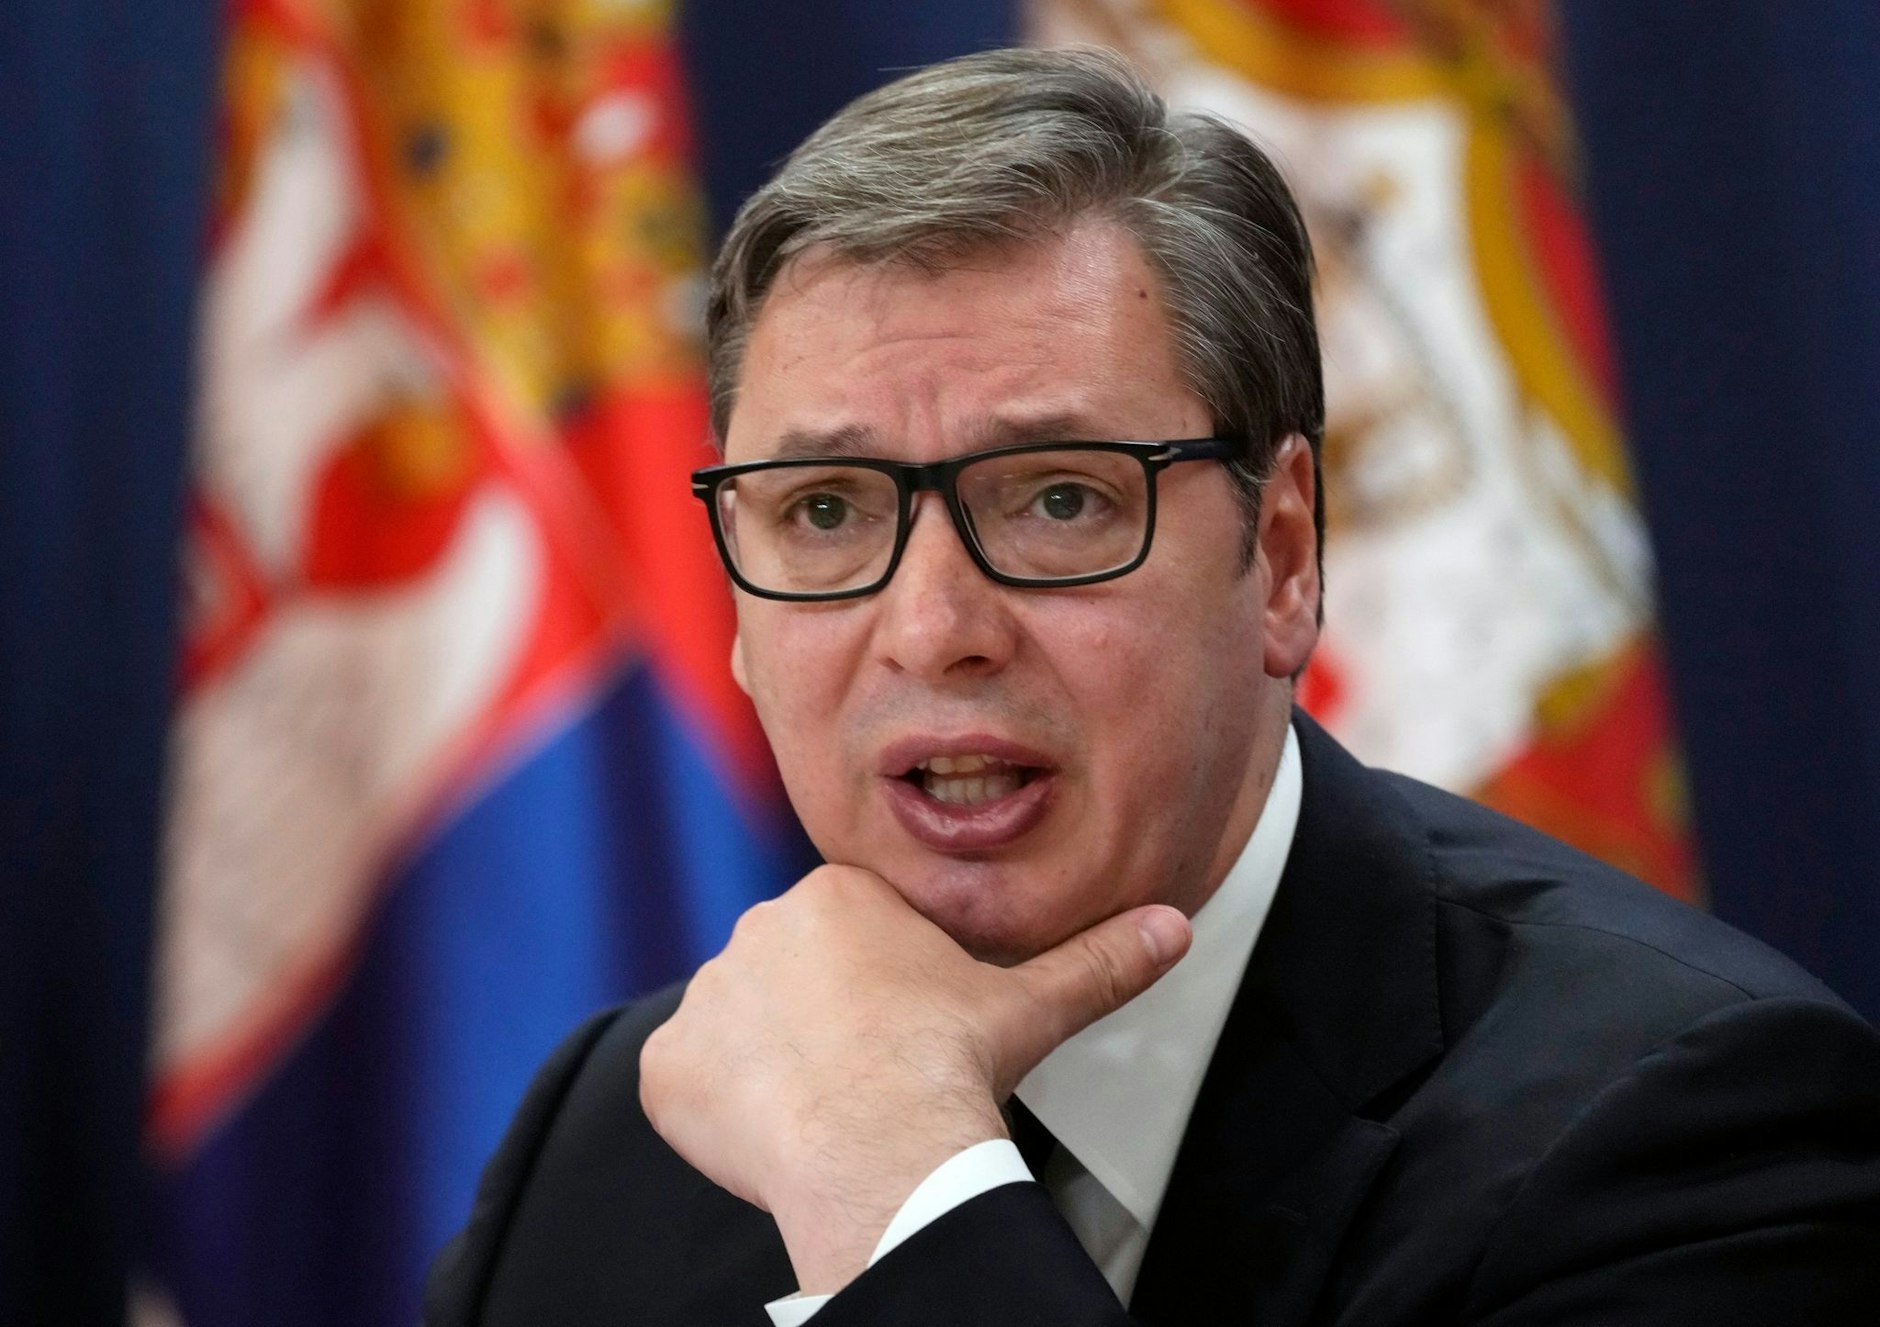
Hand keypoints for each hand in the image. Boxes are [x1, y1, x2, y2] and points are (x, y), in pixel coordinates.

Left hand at [638, 864, 1190, 1293]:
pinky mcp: (665, 1069)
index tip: (902, 1038)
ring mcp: (703, 1000)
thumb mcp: (1034, 1003)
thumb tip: (1176, 926)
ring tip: (823, 1113)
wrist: (882, 1144)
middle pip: (786, 981)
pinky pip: (683, 1085)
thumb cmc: (952, 1065)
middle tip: (865, 1079)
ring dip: (767, 1067)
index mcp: (834, 898)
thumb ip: (1099, 958)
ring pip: (736, 1032)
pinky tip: (772, 1137)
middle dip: (818, 1025)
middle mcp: (755, 930)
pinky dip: (715, 1112)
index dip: (876, 994)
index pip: (845, 940)